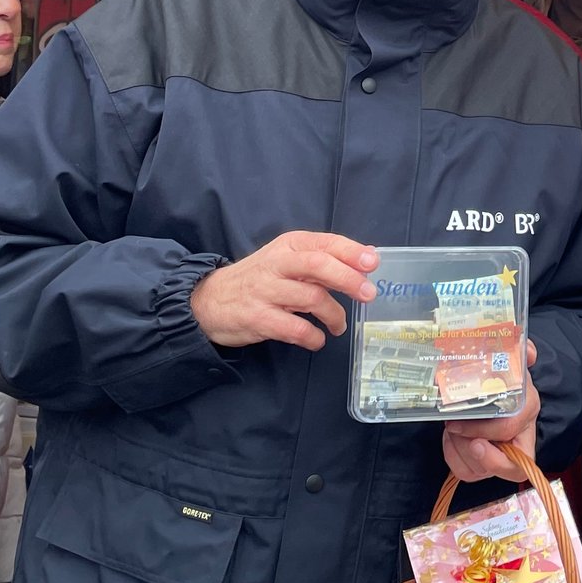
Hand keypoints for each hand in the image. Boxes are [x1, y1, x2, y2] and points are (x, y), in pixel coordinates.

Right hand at [190, 231, 375, 349]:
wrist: (208, 300)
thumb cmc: (259, 278)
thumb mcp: (287, 258)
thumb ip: (323, 258)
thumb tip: (368, 255)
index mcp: (288, 245)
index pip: (325, 243)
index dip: (352, 252)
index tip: (373, 263)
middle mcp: (277, 264)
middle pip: (319, 265)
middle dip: (349, 279)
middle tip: (368, 295)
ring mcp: (266, 291)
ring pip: (312, 298)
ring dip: (335, 315)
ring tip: (338, 325)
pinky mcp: (258, 318)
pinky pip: (296, 328)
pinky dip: (313, 337)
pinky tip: (317, 339)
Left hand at [443, 339, 543, 481]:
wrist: (491, 389)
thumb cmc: (501, 378)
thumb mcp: (510, 361)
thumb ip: (520, 352)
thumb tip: (529, 352)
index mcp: (527, 413)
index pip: (514, 433)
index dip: (488, 433)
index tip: (459, 424)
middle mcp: (519, 438)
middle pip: (507, 465)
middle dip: (476, 454)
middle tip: (455, 432)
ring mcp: (501, 455)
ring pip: (480, 470)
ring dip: (458, 449)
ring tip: (451, 428)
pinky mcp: (482, 465)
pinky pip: (466, 472)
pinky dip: (453, 457)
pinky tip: (450, 438)